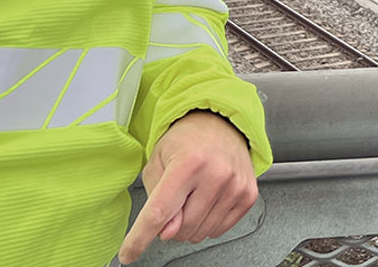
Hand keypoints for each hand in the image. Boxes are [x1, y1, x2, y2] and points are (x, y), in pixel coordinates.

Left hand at [118, 110, 258, 263]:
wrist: (221, 124)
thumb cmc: (186, 140)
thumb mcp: (158, 161)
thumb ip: (155, 199)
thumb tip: (167, 232)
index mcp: (189, 162)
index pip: (160, 212)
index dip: (140, 238)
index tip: (129, 254)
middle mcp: (216, 174)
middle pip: (181, 228)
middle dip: (170, 225)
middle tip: (174, 201)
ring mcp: (235, 186)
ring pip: (201, 232)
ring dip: (189, 225)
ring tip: (192, 196)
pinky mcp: (248, 195)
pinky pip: (220, 229)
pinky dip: (208, 223)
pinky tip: (207, 201)